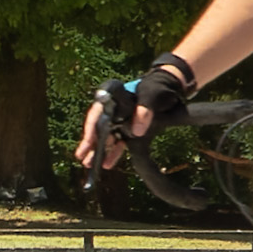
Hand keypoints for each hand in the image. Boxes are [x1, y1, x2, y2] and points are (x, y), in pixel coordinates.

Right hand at [81, 57, 192, 171]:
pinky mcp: (128, 129)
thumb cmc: (158, 87)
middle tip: (81, 156)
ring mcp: (120, 119)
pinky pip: (119, 141)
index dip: (92, 127)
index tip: (89, 140)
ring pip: (106, 136)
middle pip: (98, 126)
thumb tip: (136, 132)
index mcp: (113, 96)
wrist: (171, 87)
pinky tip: (107, 164)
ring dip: (98, 150)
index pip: (98, 112)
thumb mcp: (152, 95)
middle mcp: (112, 108)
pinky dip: (114, 152)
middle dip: (90, 142)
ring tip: (88, 164)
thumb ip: (144, 110)